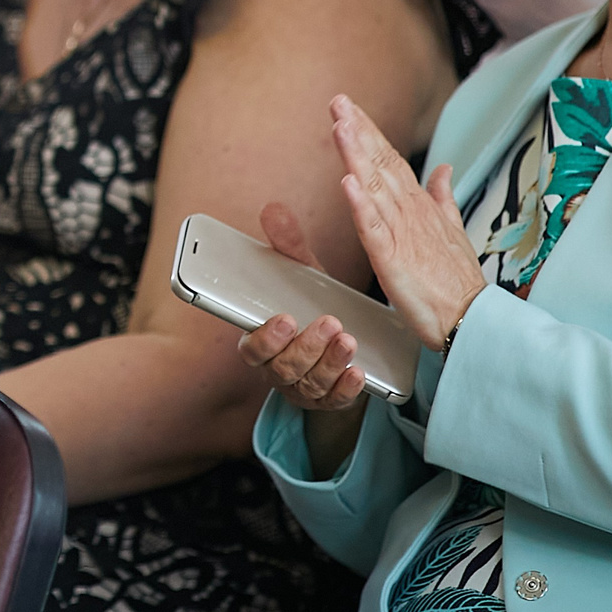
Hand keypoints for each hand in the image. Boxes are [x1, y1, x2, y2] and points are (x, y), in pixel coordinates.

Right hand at [237, 201, 366, 411]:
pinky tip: (358, 371)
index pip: (252, 348)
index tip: (284, 319)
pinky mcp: (328, 401)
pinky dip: (346, 388)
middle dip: (308, 345)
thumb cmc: (312, 305)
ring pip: (311, 383)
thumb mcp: (303, 277)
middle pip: (285, 367)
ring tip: (348, 338)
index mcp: (262, 341)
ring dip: (330, 361)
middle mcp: (277, 370)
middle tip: (330, 321)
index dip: (265, 338)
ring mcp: (303, 389)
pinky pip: (335, 401)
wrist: (342, 338)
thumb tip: (274, 210)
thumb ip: (289, 248)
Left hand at [328, 95, 481, 351]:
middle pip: (381, 164)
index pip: (390, 160)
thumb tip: (443, 169)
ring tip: (341, 127)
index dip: (370, 133)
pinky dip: (361, 205)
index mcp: (419, 206)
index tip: (349, 109)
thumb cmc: (457, 279)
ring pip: (375, 187)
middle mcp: (410, 212)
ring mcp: (402, 233)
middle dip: (359, 131)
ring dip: (357, 156)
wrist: (471, 316)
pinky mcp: (393, 259)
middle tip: (338, 102)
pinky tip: (348, 183)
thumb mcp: (450, 230)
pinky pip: (373, 228)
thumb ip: (443, 197)